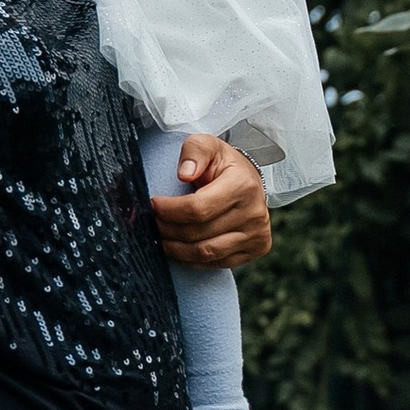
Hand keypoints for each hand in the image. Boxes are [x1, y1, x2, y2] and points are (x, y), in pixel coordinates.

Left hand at [151, 134, 273, 267]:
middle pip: (199, 233)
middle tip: (152, 223)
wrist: (249, 181)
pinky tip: (178, 249)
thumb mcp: (208, 146)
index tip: (153, 205)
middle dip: (168, 229)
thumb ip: (194, 152)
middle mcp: (255, 213)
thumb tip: (184, 174)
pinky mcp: (256, 249)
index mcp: (243, 185)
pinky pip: (216, 263)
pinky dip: (191, 260)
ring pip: (206, 253)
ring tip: (160, 238)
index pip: (198, 208)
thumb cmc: (222, 164)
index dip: (170, 210)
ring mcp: (257, 234)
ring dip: (176, 249)